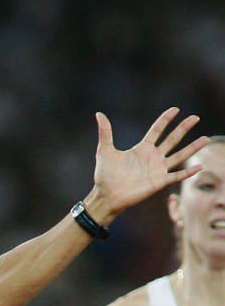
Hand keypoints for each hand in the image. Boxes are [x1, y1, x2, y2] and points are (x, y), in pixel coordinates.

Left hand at [91, 108, 206, 216]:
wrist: (106, 196)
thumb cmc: (104, 176)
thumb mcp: (104, 151)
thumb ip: (105, 133)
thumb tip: (99, 114)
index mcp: (142, 148)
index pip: (157, 130)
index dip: (166, 119)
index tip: (175, 109)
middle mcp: (152, 157)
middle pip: (172, 139)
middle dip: (183, 128)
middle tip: (195, 117)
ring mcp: (157, 169)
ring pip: (179, 156)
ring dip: (192, 148)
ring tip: (205, 139)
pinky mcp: (158, 182)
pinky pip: (176, 176)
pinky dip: (188, 172)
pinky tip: (199, 166)